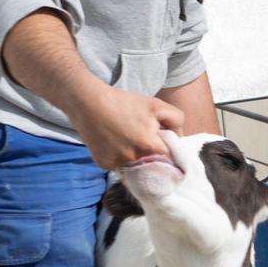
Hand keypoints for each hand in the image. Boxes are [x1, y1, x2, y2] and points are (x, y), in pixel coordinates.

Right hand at [68, 83, 183, 171]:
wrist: (88, 101)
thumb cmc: (124, 102)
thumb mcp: (157, 105)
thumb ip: (176, 121)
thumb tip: (179, 138)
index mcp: (150, 146)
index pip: (168, 155)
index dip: (166, 147)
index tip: (160, 140)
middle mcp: (135, 158)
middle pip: (151, 160)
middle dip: (150, 151)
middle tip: (139, 135)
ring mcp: (118, 163)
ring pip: (135, 164)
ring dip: (134, 154)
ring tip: (125, 136)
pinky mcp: (103, 164)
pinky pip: (118, 165)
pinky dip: (118, 156)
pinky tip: (113, 141)